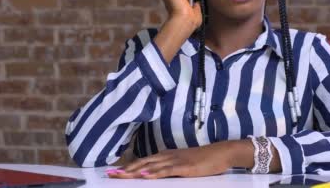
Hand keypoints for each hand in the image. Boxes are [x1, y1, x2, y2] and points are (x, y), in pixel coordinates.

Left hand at [106, 141, 235, 178]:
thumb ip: (169, 167)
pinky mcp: (184, 167)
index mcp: (165, 155)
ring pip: (150, 166)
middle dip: (125, 169)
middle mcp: (167, 156)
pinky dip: (154, 173)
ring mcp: (175, 161)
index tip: (113, 171)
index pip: (142, 161)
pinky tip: (145, 175)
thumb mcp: (183, 163)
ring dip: (134, 171)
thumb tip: (155, 173)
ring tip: (120, 176)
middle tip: (109, 174)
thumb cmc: (203, 160)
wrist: (220, 153)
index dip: (127, 166)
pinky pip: (166, 171)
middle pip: (141, 163)